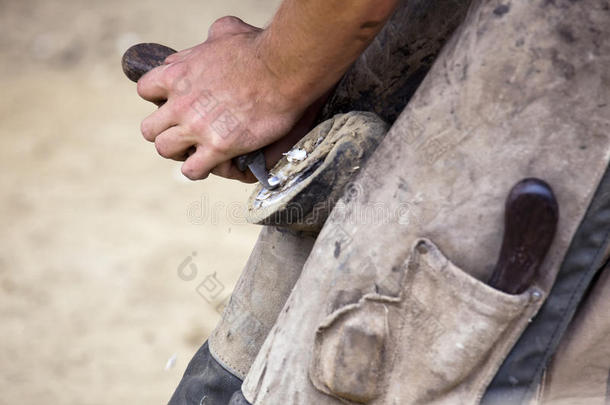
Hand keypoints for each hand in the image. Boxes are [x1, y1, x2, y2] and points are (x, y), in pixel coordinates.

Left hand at [137, 16, 317, 180]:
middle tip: (183, 133)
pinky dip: (198, 170)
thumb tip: (209, 40)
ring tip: (196, 151)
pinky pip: (192, 169)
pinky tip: (211, 163)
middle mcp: (181, 103)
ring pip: (165, 150)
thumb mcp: (225, 32)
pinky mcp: (218, 146)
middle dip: (164, 132)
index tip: (174, 104)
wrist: (282, 69)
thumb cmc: (257, 49)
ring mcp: (197, 127)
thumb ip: (208, 40)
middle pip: (149, 128)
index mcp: (177, 74)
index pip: (145, 90)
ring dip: (179, 153)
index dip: (158, 100)